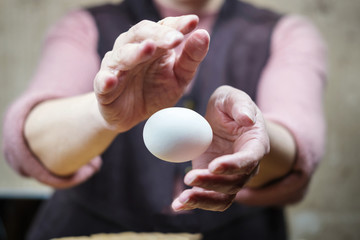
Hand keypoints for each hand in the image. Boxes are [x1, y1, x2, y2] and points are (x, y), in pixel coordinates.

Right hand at [94, 15, 209, 131]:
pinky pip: (102, 81)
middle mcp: (132, 48)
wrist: (131, 115)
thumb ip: (191, 57)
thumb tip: (203, 34)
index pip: (164, 27)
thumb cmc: (155, 90)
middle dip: (158, 35)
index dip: (177, 24)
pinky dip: (105, 80)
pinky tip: (110, 80)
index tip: (193, 22)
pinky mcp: (103, 86)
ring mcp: (116, 66)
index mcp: (153, 44)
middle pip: (141, 33)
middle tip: (176, 38)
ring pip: (122, 54)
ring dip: (135, 52)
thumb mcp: (179, 76)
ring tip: (148, 49)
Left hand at [172, 86, 269, 210]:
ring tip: (181, 199)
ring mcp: (230, 176)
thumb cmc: (229, 106)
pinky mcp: (214, 180)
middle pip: (235, 183)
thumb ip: (239, 105)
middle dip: (212, 183)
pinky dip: (193, 203)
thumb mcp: (232, 97)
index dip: (233, 166)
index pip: (249, 160)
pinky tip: (177, 205)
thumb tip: (247, 119)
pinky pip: (208, 197)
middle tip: (189, 177)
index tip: (214, 165)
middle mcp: (246, 166)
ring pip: (223, 198)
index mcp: (255, 145)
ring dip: (203, 200)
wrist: (222, 119)